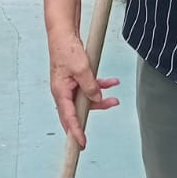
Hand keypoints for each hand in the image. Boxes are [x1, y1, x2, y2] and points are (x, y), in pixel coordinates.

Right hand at [48, 30, 118, 148]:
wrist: (63, 33)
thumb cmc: (67, 50)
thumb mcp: (82, 69)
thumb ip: (91, 87)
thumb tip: (97, 99)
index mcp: (60, 92)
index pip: (68, 118)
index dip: (76, 132)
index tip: (81, 144)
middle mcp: (63, 92)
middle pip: (77, 112)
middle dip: (92, 115)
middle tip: (102, 120)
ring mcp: (69, 87)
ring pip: (85, 100)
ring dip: (101, 99)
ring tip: (115, 98)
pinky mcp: (75, 80)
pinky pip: (88, 88)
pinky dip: (99, 86)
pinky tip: (111, 83)